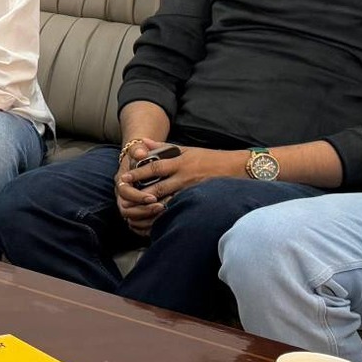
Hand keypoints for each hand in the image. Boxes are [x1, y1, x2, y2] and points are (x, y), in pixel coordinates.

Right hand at [114, 144, 165, 233]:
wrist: (139, 160)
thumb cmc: (140, 155)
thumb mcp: (138, 149)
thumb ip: (138, 149)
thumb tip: (141, 153)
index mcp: (121, 180)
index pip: (125, 192)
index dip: (137, 196)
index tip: (152, 196)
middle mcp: (121, 194)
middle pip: (126, 209)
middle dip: (144, 210)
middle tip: (161, 207)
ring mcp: (127, 204)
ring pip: (132, 219)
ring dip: (147, 218)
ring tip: (163, 213)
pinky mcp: (134, 211)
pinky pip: (137, 225)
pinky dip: (147, 226)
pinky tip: (161, 222)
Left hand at [123, 145, 244, 208]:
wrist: (237, 169)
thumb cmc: (208, 158)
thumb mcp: (185, 149)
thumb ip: (162, 147)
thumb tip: (142, 141)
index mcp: (180, 162)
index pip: (156, 166)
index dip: (139, 172)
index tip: (125, 177)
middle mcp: (185, 176)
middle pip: (159, 186)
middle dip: (140, 192)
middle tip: (124, 197)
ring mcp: (192, 190)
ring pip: (168, 200)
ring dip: (151, 206)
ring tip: (135, 210)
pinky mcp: (198, 200)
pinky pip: (180, 208)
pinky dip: (167, 214)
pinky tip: (155, 219)